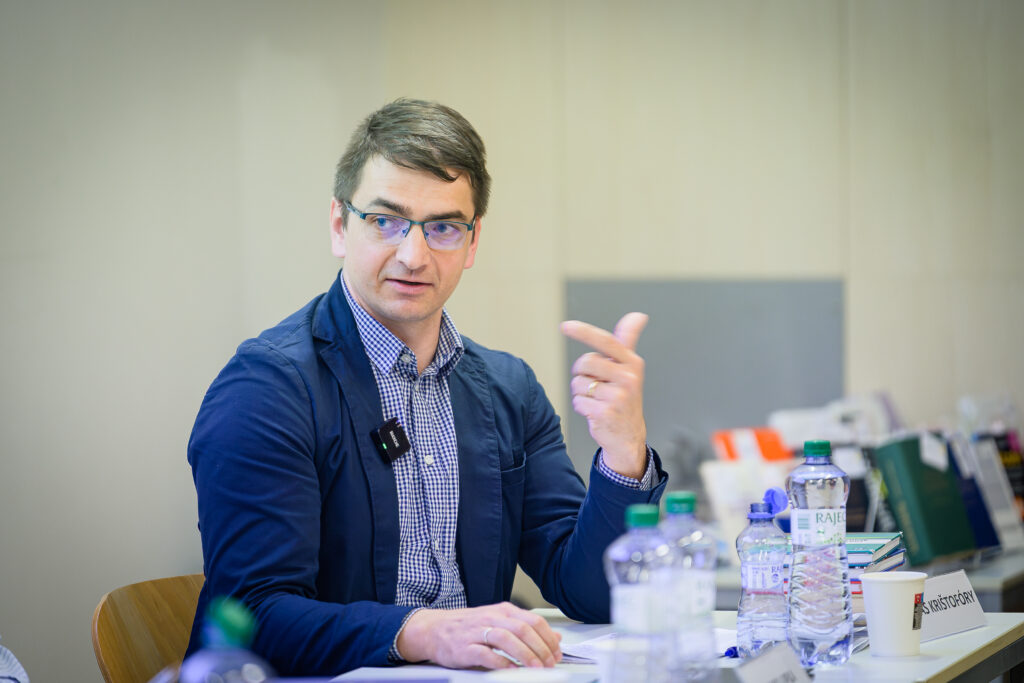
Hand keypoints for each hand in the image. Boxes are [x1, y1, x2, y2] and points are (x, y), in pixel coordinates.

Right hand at [396, 602, 561, 669]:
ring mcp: (477, 631)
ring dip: (525, 655)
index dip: (548, 638)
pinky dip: (501, 662)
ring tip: (535, 668)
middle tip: (549, 663)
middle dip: (540, 648)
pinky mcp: (464, 647)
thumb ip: (526, 629)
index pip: (533, 621)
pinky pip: (486, 654)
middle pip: (523, 629)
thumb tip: (555, 638)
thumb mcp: (499, 622)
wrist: (433, 629)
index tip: (557, 654)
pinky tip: (511, 670)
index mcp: (503, 610)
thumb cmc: (468, 627)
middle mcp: (491, 617)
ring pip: (506, 639)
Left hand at [560, 312, 648, 478]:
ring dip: (581, 392)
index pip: (606, 341)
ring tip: (597, 399)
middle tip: (594, 383)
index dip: (584, 332)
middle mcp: (628, 378)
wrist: (628, 436)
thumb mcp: (629, 369)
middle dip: (582, 372)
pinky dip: (581, 407)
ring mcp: (617, 396)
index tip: (565, 326)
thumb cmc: (624, 398)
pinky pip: (578, 401)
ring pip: (578, 383)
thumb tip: (638, 315)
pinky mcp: (605, 413)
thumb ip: (627, 342)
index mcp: (632, 364)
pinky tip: (594, 412)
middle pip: (585, 362)